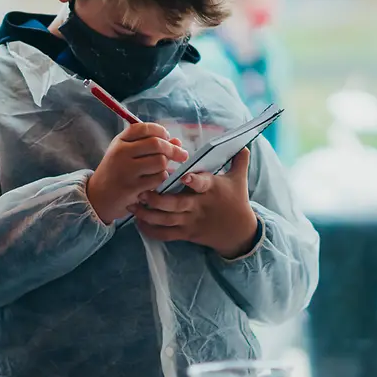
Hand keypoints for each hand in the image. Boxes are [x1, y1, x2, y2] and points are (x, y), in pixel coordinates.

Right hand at [87, 123, 188, 224]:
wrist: (98, 196)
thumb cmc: (117, 172)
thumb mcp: (127, 154)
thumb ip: (150, 145)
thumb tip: (177, 142)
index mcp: (120, 141)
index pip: (144, 128)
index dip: (161, 131)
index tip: (167, 138)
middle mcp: (121, 153)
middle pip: (156, 144)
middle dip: (173, 149)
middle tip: (182, 155)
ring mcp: (126, 170)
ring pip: (160, 162)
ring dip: (166, 167)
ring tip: (161, 170)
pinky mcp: (132, 187)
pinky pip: (158, 179)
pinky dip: (161, 179)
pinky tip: (154, 181)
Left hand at [130, 149, 258, 258]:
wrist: (239, 232)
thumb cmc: (237, 201)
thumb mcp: (240, 180)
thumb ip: (239, 160)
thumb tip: (243, 141)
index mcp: (211, 190)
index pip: (202, 184)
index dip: (193, 181)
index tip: (183, 176)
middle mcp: (199, 206)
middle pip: (176, 204)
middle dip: (157, 199)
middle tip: (141, 191)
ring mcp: (191, 221)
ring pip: (166, 220)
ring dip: (148, 214)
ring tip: (133, 205)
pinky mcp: (187, 234)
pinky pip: (166, 234)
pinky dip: (151, 230)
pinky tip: (139, 222)